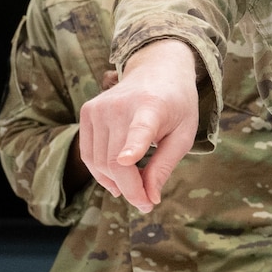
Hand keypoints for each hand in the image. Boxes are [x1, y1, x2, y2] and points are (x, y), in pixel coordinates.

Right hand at [77, 39, 198, 212]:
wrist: (157, 69)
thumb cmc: (176, 105)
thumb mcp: (184, 134)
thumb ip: (165, 166)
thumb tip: (149, 198)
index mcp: (151, 107)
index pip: (140, 129)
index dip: (132, 147)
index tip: (127, 159)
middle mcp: (120, 106)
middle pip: (117, 163)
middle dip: (131, 191)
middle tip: (146, 202)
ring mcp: (99, 108)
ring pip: (99, 163)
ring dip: (116, 183)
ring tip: (137, 185)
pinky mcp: (87, 112)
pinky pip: (88, 155)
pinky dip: (101, 172)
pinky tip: (118, 178)